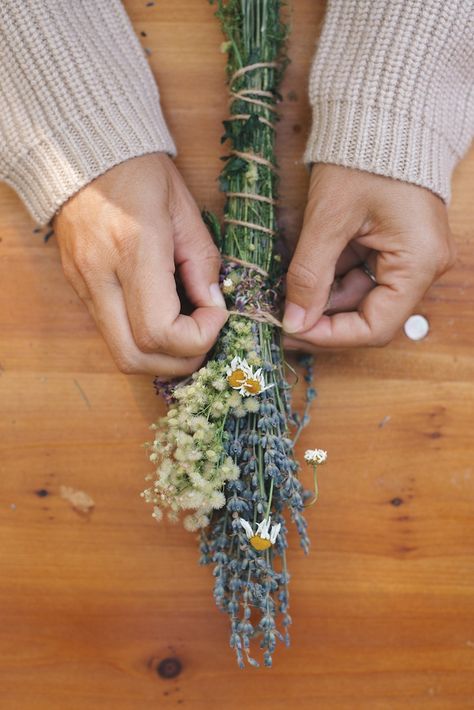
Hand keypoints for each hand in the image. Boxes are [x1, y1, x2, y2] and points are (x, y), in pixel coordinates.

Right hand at [54, 153, 227, 374]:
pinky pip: (112, 334)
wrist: (83, 152)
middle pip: (135, 358)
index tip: (217, 313)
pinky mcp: (78, 288)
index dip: (199, 337)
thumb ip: (203, 262)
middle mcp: (101, 276)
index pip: (161, 332)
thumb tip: (213, 306)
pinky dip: (144, 341)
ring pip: (121, 354)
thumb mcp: (185, 209)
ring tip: (188, 331)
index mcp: (134, 250)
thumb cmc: (141, 173)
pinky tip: (164, 318)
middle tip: (205, 337)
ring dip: (161, 358)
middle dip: (180, 361)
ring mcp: (83, 286)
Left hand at [282, 165, 455, 349]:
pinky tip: (301, 276)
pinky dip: (329, 278)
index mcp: (418, 262)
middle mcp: (421, 266)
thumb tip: (294, 322)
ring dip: (321, 298)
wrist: (380, 113)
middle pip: (368, 315)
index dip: (332, 336)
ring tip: (283, 293)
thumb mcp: (328, 220)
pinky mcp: (394, 246)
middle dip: (322, 318)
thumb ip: (309, 276)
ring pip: (360, 297)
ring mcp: (409, 256)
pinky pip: (360, 275)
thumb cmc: (362, 157)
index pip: (375, 327)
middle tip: (280, 316)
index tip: (292, 330)